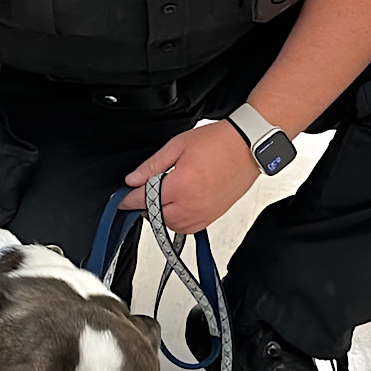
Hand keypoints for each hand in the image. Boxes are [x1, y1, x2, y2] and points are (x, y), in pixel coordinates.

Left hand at [121, 121, 260, 233]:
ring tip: (166, 196)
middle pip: (155, 216)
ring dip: (163, 214)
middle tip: (147, 191)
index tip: (121, 199)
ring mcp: (202, 214)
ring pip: (171, 225)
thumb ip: (152, 166)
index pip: (143, 200)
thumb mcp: (177, 146)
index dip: (128, 199)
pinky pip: (188, 228)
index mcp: (179, 187)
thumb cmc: (219, 142)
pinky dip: (179, 220)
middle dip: (147, 206)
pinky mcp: (212, 217)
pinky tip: (180, 204)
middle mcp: (190, 205)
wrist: (249, 147)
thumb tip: (133, 179)